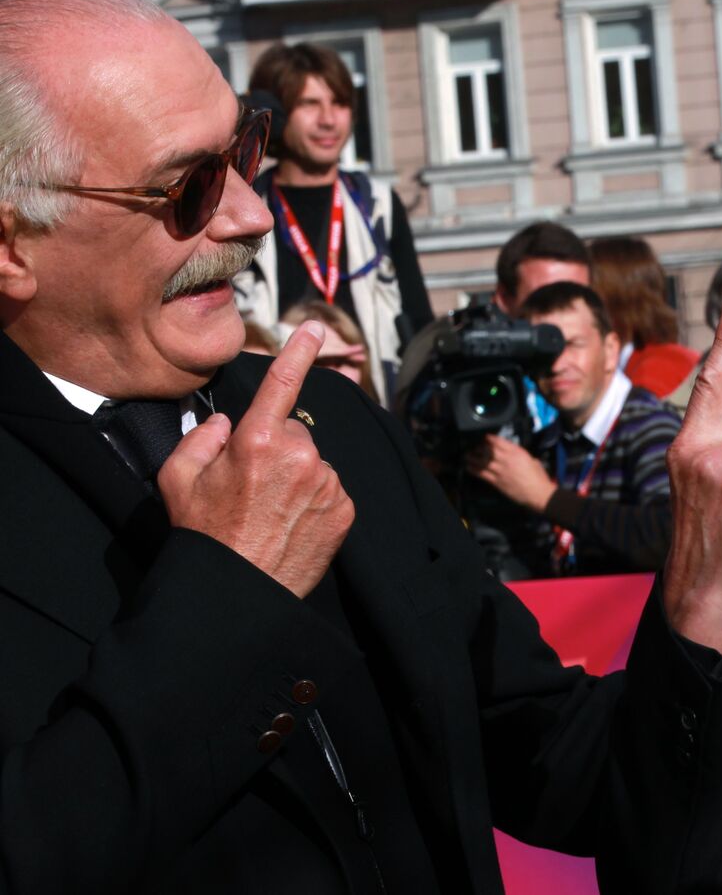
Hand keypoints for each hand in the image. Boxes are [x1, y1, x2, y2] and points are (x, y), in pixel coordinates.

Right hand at [160, 322, 354, 598]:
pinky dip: (315, 501)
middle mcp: (300, 455)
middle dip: (278, 450)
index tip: (314, 330)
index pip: (283, 384)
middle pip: (294, 434)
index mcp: (257, 441)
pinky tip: (291, 524)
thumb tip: (225, 421)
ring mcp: (327, 482)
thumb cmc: (204, 536)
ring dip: (298, 478)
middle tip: (252, 489)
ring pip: (314, 464)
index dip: (299, 353)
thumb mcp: (177, 481)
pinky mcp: (344, 508)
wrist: (239, 592)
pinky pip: (330, 490)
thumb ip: (198, 438)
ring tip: (270, 513)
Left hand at [464, 433, 555, 513]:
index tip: (485, 438)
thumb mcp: (532, 460)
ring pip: (482, 462)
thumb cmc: (538, 478)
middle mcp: (507, 459)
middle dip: (480, 447)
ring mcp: (500, 471)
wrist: (538, 493)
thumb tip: (517, 455)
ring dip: (473, 458)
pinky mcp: (497, 482)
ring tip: (467, 456)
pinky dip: (474, 470)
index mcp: (517, 452)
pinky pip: (483, 474)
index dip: (490, 439)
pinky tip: (469, 468)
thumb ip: (522, 456)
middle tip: (475, 447)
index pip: (499, 442)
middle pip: (488, 450)